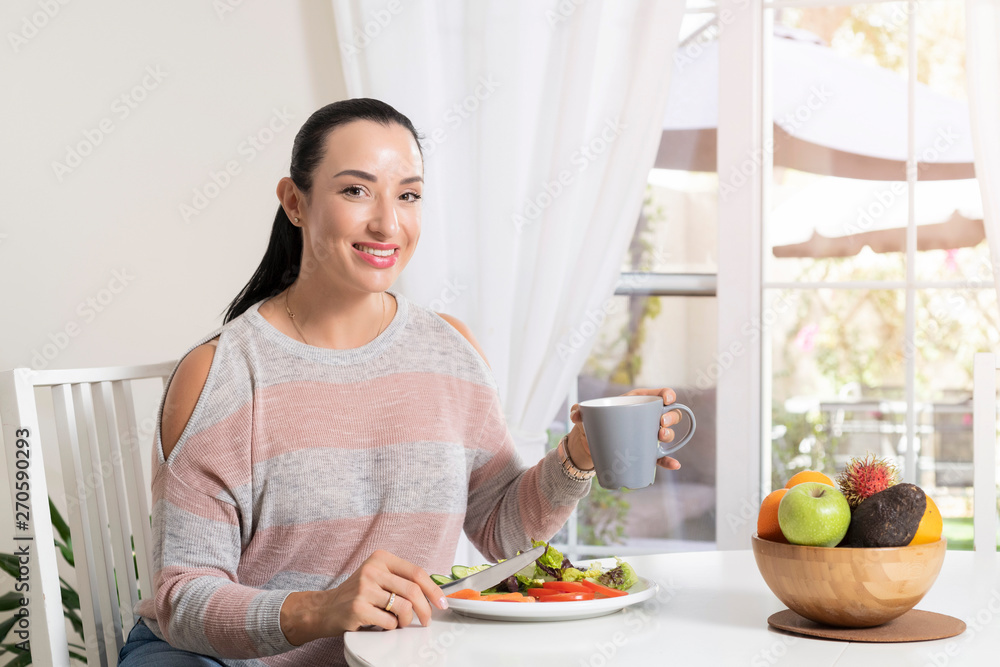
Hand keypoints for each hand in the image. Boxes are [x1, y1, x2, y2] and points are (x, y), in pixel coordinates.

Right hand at [279, 550, 447, 644]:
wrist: (324, 609)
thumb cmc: (356, 595)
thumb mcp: (377, 577)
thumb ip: (401, 580)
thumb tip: (433, 593)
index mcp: (381, 559)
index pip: (416, 572)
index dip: (433, 590)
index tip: (442, 603)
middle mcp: (372, 570)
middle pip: (413, 590)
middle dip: (425, 610)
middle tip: (427, 621)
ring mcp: (364, 588)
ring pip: (403, 607)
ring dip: (406, 621)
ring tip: (399, 623)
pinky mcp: (357, 608)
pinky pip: (389, 622)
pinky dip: (391, 628)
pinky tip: (381, 625)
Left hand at [566, 388, 682, 471]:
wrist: (590, 444)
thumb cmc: (592, 422)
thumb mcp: (585, 415)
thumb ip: (578, 410)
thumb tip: (576, 413)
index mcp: (636, 403)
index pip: (657, 395)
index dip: (667, 394)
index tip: (666, 399)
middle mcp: (646, 418)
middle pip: (668, 414)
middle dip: (670, 417)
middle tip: (661, 423)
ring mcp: (647, 436)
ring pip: (666, 434)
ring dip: (669, 435)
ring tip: (661, 437)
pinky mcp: (645, 453)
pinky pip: (660, 457)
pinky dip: (668, 461)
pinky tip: (674, 464)